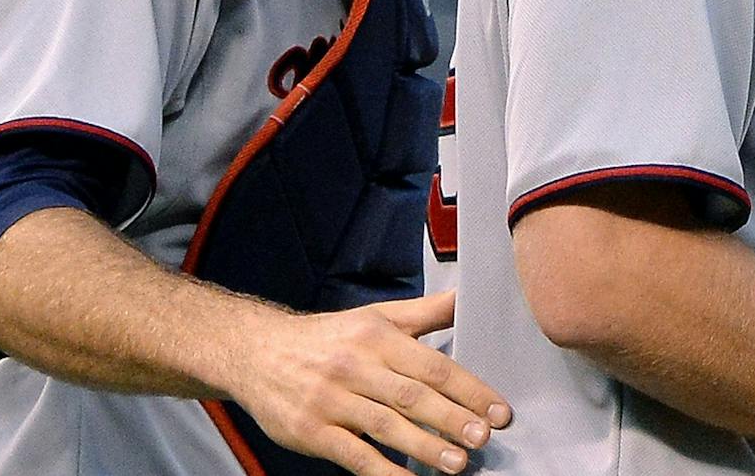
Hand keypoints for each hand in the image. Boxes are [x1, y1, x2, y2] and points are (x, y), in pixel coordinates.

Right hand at [227, 290, 510, 475]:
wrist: (257, 352)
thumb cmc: (327, 337)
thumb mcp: (375, 317)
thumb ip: (425, 312)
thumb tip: (468, 297)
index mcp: (376, 337)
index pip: (432, 365)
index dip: (468, 389)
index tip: (497, 409)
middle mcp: (355, 366)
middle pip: (413, 396)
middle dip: (453, 419)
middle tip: (484, 438)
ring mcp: (332, 401)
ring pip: (387, 426)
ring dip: (425, 448)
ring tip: (457, 464)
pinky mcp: (312, 431)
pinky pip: (354, 455)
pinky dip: (383, 471)